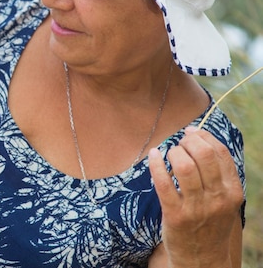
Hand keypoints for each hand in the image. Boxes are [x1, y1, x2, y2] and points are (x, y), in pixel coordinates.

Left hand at [148, 126, 243, 267]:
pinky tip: (153, 156)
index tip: (191, 131)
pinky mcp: (175, 215)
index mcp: (232, 191)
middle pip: (203, 155)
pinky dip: (156, 164)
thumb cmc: (210, 223)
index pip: (220, 153)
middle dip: (188, 141)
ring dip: (173, 152)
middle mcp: (217, 198)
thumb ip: (218, 174)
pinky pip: (164, 182)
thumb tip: (200, 138)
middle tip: (179, 141)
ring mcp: (196, 207)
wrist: (202, 259)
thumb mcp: (224, 200)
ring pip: (184, 166)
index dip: (204, 136)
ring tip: (169, 152)